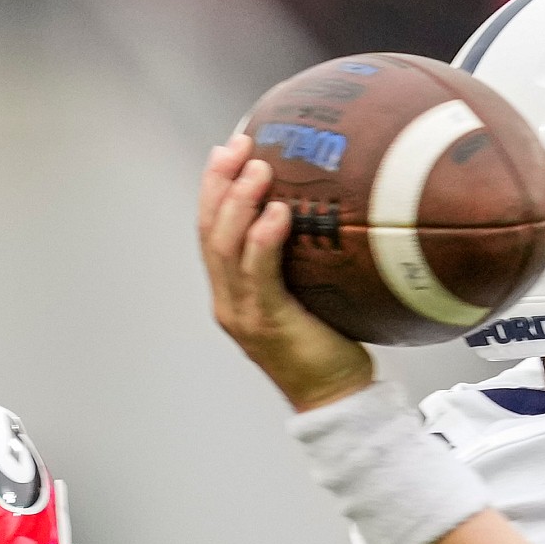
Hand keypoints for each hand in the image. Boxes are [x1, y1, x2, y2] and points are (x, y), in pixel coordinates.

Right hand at [198, 135, 373, 412]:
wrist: (335, 398)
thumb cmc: (329, 344)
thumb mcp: (309, 290)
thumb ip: (301, 255)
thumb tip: (325, 204)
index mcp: (231, 293)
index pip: (209, 231)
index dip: (214, 187)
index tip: (228, 148)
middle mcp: (228, 302)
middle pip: (209, 232)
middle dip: (219, 183)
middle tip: (239, 145)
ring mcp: (243, 314)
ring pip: (226, 249)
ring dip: (239, 203)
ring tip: (259, 168)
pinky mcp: (267, 324)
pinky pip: (259, 275)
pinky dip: (264, 240)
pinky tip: (278, 212)